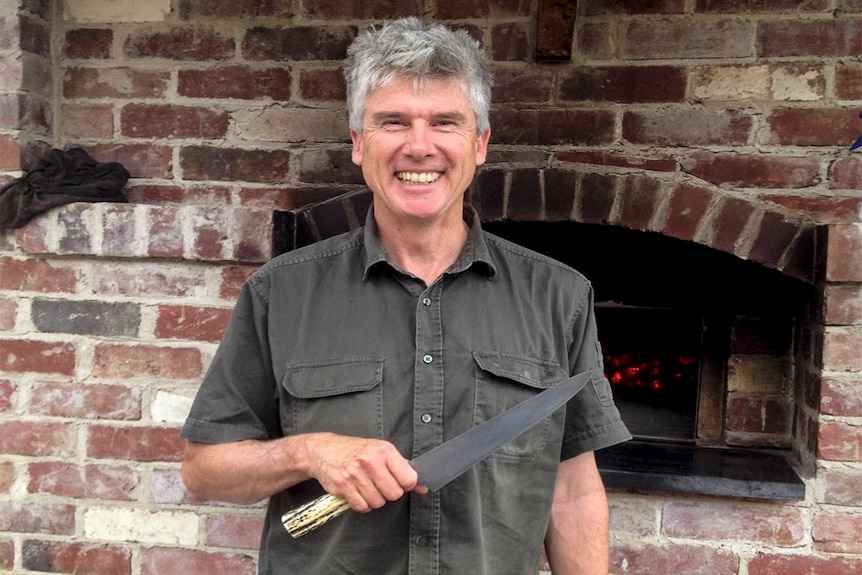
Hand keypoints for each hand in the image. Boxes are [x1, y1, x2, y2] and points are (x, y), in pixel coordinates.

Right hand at [304, 433, 428, 511]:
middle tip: (381, 484)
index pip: (408, 479)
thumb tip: (423, 487)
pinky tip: (358, 492)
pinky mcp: (342, 486)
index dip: (406, 485)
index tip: (399, 482)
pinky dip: (362, 504)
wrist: (324, 450)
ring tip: (368, 487)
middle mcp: (370, 461)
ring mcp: (355, 474)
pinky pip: (362, 507)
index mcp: (384, 451)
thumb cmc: (357, 451)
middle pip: (394, 494)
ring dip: (375, 499)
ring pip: (378, 502)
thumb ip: (403, 468)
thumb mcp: (382, 452)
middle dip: (389, 493)